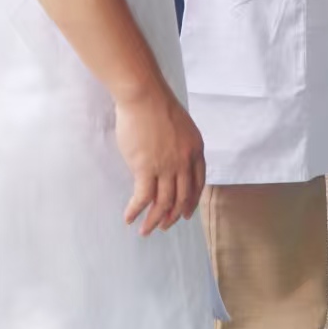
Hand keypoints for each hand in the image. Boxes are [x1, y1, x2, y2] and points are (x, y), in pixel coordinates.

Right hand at [113, 87, 204, 235]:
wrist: (145, 97)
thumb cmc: (158, 108)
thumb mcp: (182, 128)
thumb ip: (180, 147)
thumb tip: (171, 160)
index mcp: (196, 150)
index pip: (198, 183)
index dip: (191, 200)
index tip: (185, 213)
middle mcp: (184, 162)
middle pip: (182, 197)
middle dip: (174, 215)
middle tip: (166, 226)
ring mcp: (166, 167)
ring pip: (164, 202)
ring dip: (155, 220)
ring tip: (147, 230)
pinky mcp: (145, 168)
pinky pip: (143, 197)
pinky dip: (136, 211)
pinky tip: (129, 218)